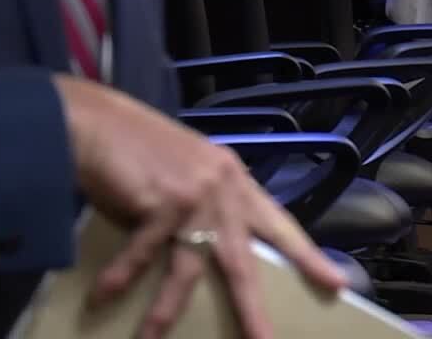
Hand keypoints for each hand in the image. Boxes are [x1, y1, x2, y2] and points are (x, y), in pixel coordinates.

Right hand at [57, 75, 344, 338]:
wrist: (95, 120)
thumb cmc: (136, 147)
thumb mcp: (190, 169)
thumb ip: (209, 202)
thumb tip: (206, 249)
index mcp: (235, 181)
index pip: (280, 225)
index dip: (308, 256)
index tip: (336, 283)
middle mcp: (223, 190)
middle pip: (243, 261)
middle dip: (254, 308)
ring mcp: (194, 197)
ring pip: (186, 270)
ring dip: (164, 310)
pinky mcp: (161, 203)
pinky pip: (139, 256)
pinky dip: (118, 279)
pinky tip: (102, 297)